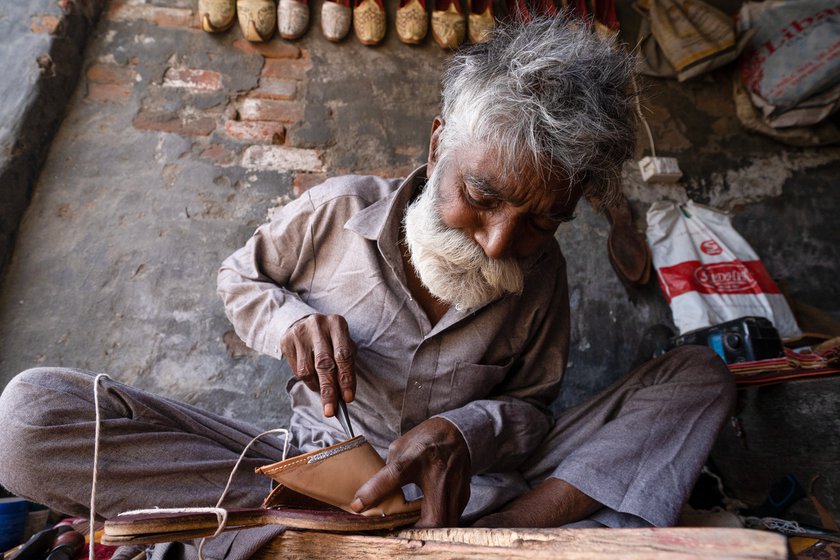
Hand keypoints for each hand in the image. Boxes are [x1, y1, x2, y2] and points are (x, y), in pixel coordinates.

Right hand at [279, 313, 355, 417]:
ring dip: (317, 386)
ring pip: (307, 370)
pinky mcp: (286, 341)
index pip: (343, 355)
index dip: (346, 379)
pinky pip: (296, 370)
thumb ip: (345, 366)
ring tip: (323, 390)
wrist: (304, 323)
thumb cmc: (330, 339)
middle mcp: (317, 325)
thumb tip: (343, 396)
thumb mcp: (342, 345)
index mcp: (337, 324)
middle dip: (329, 390)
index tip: (347, 399)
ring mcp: (299, 333)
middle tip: (331, 410)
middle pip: (324, 364)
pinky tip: (313, 379)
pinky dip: (307, 381)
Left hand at [351, 417, 470, 526]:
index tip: (358, 505)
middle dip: (415, 532)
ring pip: (445, 525)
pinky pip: (450, 519)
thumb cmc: (425, 439)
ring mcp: (455, 487)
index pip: (395, 474)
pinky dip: (436, 523)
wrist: (457, 433)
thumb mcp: (402, 448)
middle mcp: (439, 473)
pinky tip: (424, 519)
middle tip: (396, 531)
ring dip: (427, 530)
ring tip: (409, 527)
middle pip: (433, 518)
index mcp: (418, 455)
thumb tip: (371, 494)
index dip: (375, 491)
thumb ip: (388, 472)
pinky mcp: (463, 496)